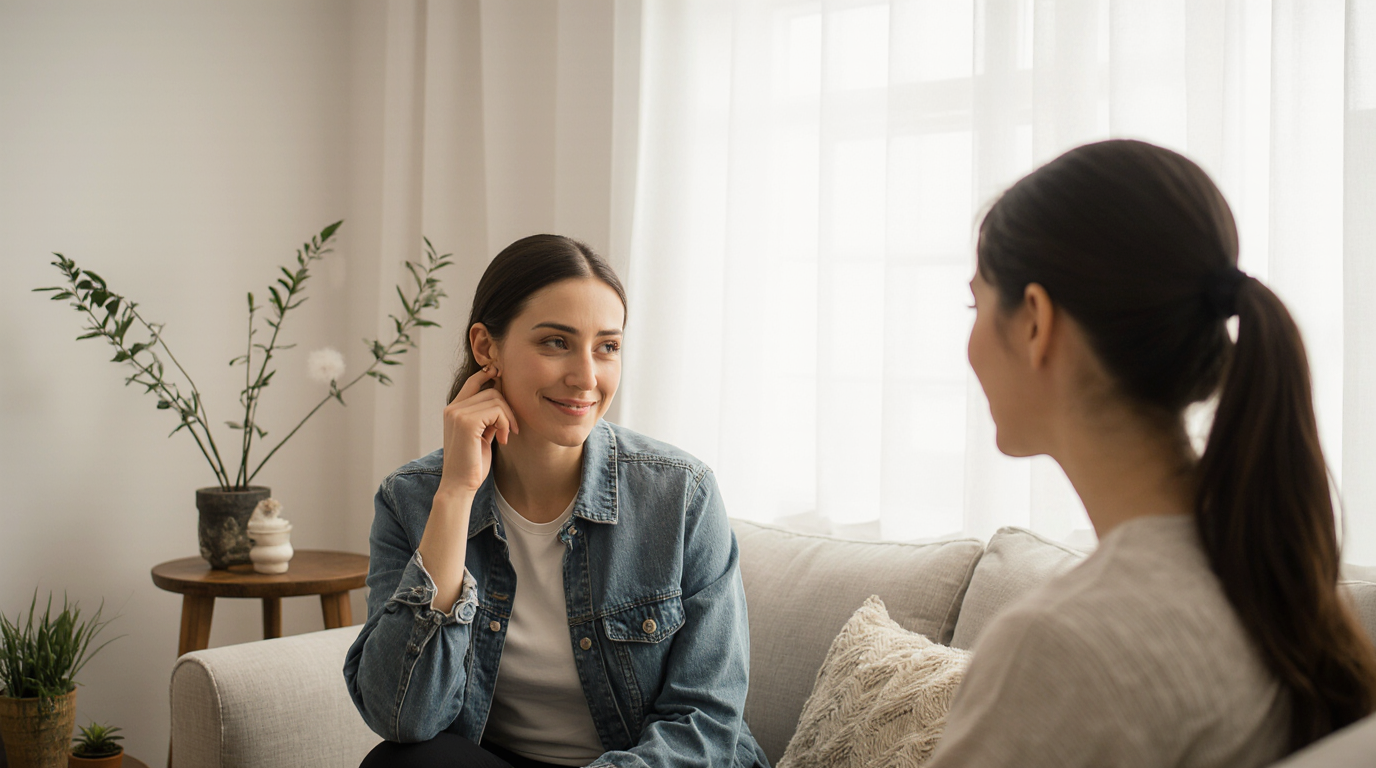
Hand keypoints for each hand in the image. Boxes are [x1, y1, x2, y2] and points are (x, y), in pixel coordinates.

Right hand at [436, 365, 518, 496]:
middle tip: (512, 429)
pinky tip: (503, 440)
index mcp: (453, 410)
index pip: (473, 381)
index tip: (504, 380)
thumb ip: (487, 416)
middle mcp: (452, 409)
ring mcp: (457, 414)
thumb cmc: (472, 463)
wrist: (460, 485)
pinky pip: (497, 411)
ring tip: (506, 436)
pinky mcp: (467, 422)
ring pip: (496, 399)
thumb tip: (503, 397)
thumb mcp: (481, 434)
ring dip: (508, 418)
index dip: (490, 376)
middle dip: (507, 408)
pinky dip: (506, 424)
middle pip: (490, 390)